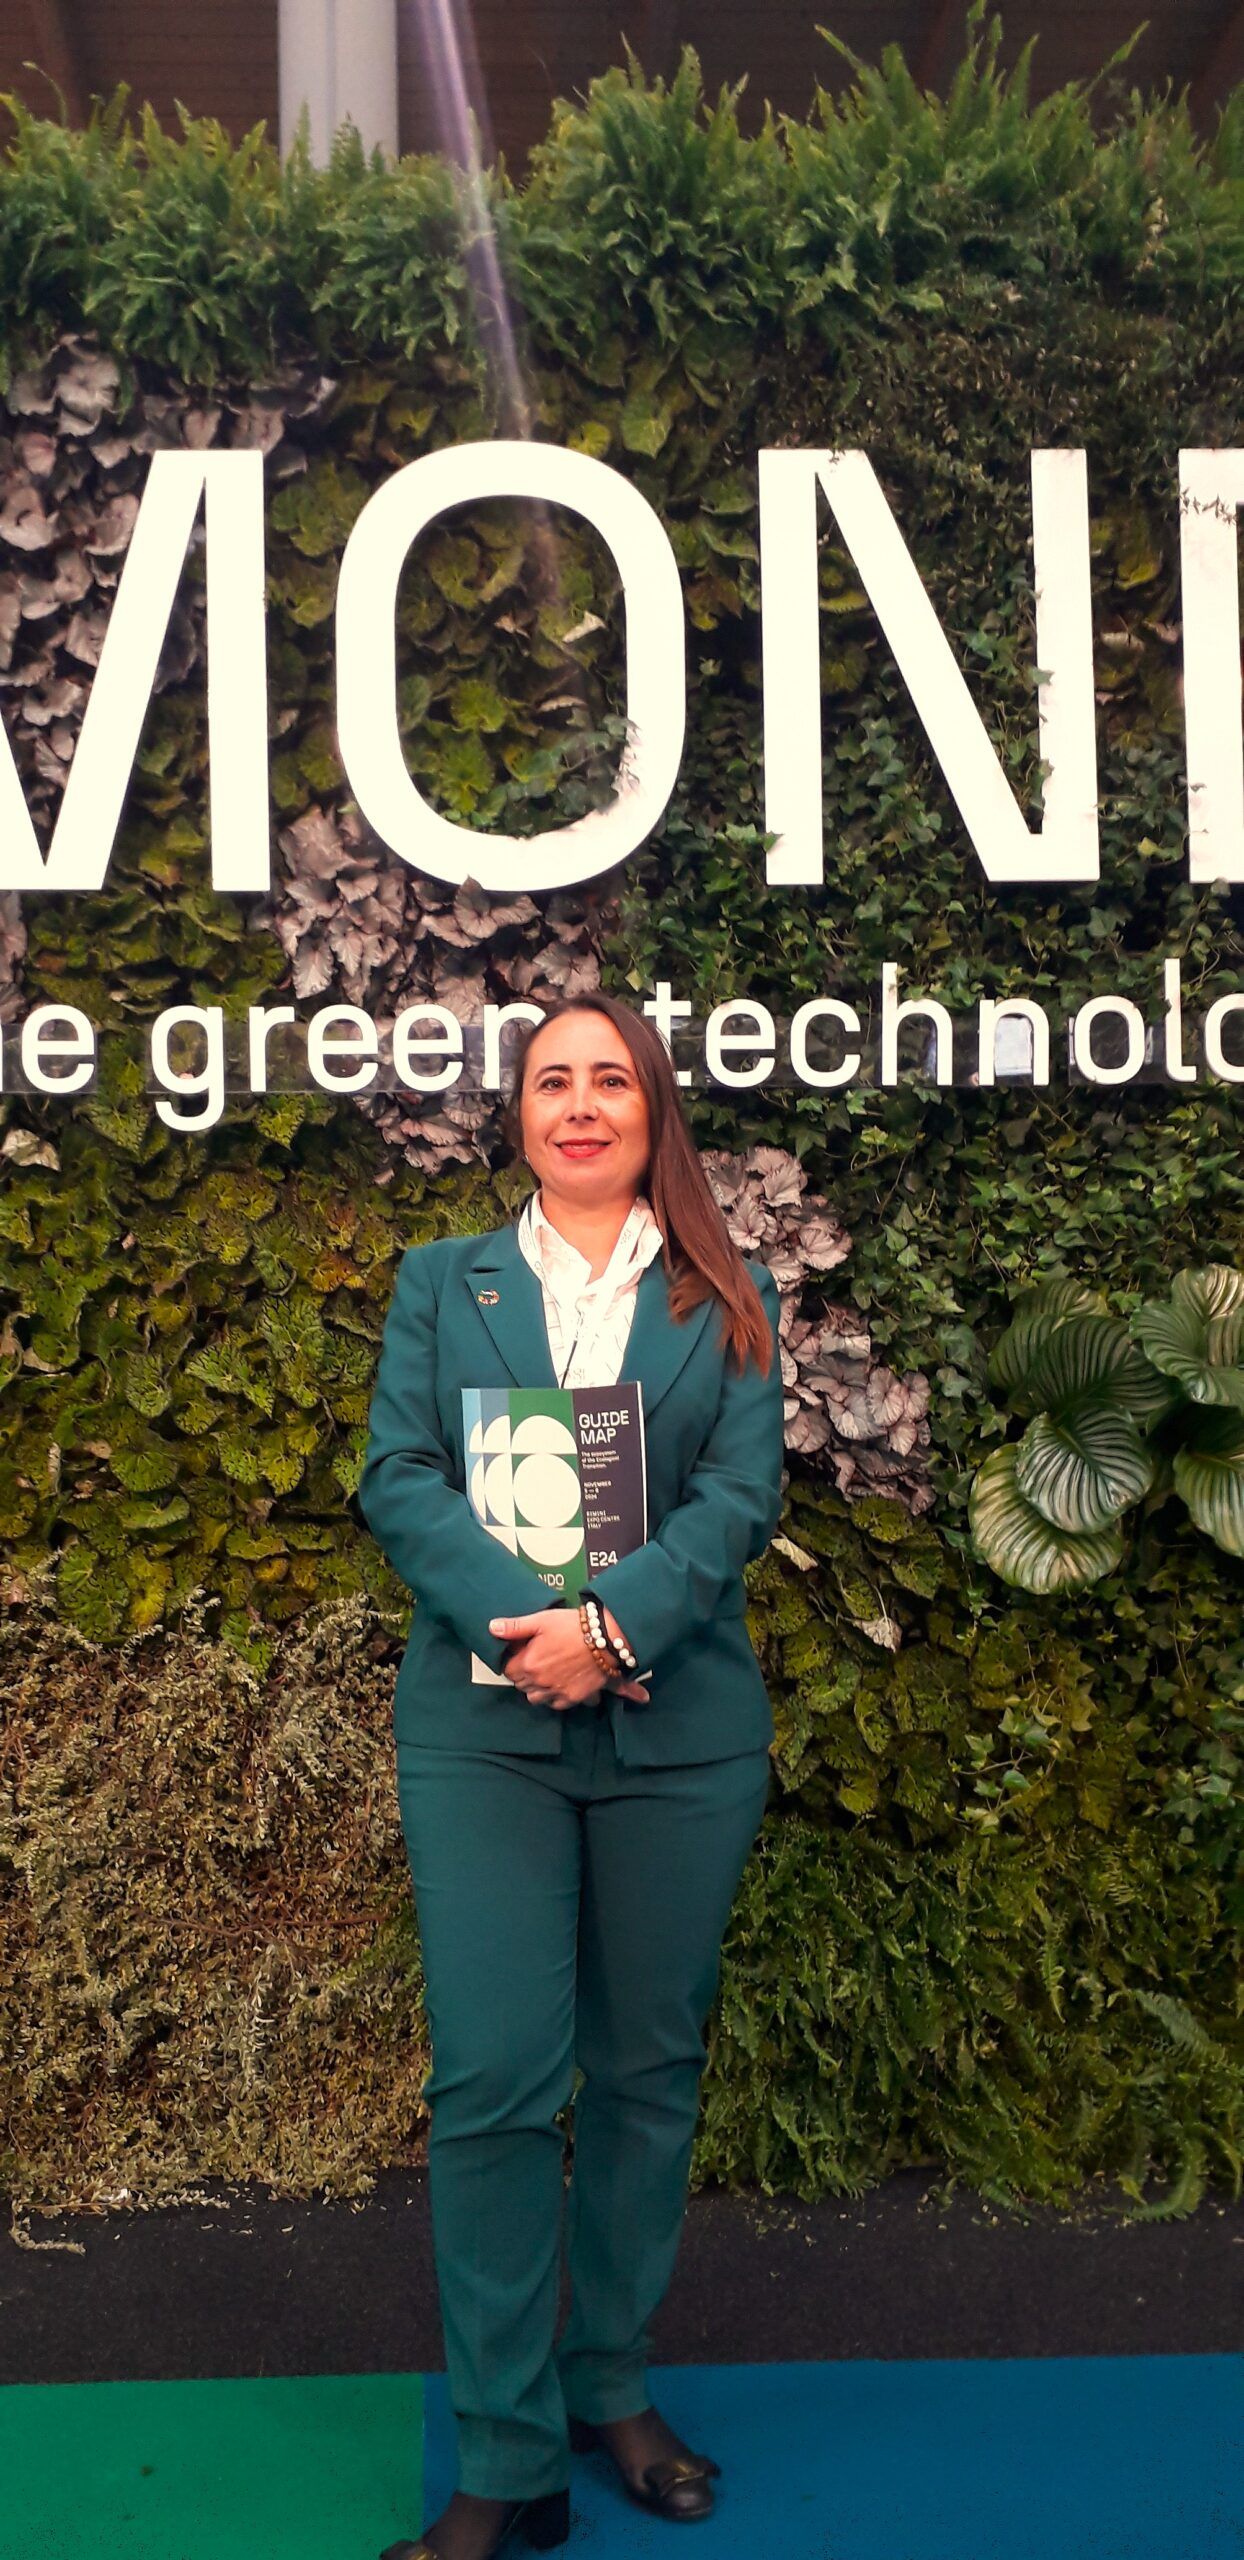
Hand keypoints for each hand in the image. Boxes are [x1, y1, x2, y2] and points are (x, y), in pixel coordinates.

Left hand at [487, 1606, 648, 1710]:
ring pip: (535, 1698)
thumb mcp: (541, 1620)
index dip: (513, 1662)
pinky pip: (555, 1705)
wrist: (605, 1639)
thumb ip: (515, 1627)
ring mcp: (556, 1692)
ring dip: (536, 1689)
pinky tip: (559, 1684)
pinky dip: (554, 1697)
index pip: (508, 1671)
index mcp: (528, 1663)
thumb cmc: (572, 1627)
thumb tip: (492, 1628)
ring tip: (545, 1676)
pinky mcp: (573, 1698)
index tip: (521, 1655)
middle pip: (521, 1686)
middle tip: (534, 1662)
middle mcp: (539, 1682)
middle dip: (524, 1675)